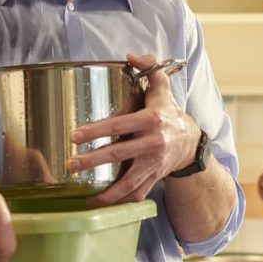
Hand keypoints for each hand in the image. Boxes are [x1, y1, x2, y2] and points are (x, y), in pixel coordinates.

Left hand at [68, 53, 201, 206]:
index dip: (96, 130)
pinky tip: (101, 205)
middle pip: (119, 154)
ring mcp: (154, 164)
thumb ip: (148, 67)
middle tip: (70, 165)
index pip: (119, 125)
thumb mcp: (161, 87)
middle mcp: (153, 144)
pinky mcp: (154, 179)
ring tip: (85, 197)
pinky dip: (120, 202)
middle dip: (93, 161)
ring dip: (106, 192)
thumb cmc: (169, 112)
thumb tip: (130, 56)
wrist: (191, 143)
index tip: (74, 136)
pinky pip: (136, 194)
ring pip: (129, 182)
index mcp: (151, 120)